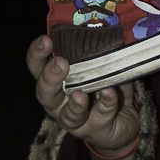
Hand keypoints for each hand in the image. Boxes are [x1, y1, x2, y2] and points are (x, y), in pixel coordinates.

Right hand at [27, 35, 139, 159]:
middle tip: (60, 63)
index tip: (45, 40)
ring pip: (68, 115)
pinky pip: (99, 115)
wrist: (122, 122)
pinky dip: (105, 103)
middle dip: (50, 78)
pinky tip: (110, 92)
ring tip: (81, 94)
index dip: (37, 55)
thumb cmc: (105, 88)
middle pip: (44, 94)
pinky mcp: (94, 129)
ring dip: (74, 104)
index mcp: (56, 83)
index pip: (37, 68)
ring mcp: (75, 120)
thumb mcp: (100, 68)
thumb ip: (97, 55)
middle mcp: (59, 103)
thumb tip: (104, 31)